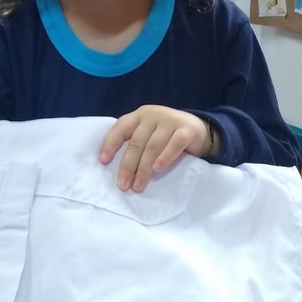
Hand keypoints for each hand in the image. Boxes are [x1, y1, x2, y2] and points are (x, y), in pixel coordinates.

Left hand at [99, 105, 214, 192]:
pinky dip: (165, 157)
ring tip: (138, 185)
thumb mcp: (148, 133)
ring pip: (153, 146)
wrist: (198, 128)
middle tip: (123, 185)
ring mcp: (170, 121)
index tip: (103, 162)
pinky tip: (157, 169)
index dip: (110, 144)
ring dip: (144, 168)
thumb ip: (135, 143)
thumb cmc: (166, 135)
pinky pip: (174, 145)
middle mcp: (153, 115)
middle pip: (136, 142)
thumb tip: (117, 170)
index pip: (121, 128)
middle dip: (128, 166)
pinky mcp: (186, 130)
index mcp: (139, 116)